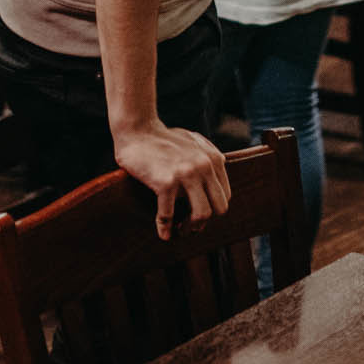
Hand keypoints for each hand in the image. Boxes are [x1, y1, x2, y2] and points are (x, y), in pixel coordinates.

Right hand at [113, 119, 231, 239]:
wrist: (138, 130)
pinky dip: (165, 228)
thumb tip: (216, 174)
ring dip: (190, 228)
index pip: (225, 195)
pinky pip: (169, 214)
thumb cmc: (162, 138)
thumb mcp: (193, 142)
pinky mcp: (166, 182)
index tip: (198, 213)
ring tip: (179, 231)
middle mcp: (204, 166)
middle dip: (205, 222)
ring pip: (201, 214)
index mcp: (214, 159)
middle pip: (219, 208)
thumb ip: (207, 156)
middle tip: (190, 226)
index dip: (213, 209)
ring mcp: (186, 174)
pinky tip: (163, 233)